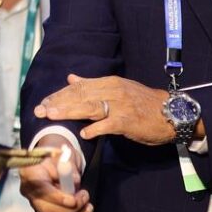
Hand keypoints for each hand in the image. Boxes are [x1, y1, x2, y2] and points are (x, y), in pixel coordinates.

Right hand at [18, 134, 90, 211]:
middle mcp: (30, 192)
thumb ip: (67, 167)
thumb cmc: (57, 158)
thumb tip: (74, 182)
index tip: (74, 199)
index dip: (57, 198)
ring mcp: (37, 205)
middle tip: (84, 197)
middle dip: (70, 209)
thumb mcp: (62, 155)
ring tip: (87, 204)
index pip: (40, 191)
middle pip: (47, 210)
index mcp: (29, 173)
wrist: (54, 163)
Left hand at [35, 74, 188, 144]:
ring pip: (90, 107)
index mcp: (109, 82)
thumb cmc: (143, 103)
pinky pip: (108, 125)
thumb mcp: (118, 88)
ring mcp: (120, 106)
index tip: (44, 102)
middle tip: (40, 110)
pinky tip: (84, 134)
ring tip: (52, 117)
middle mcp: (113, 91)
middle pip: (80, 95)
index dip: (60, 95)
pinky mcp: (128, 121)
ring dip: (69, 112)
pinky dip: (95, 129)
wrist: (171, 113)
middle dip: (58, 103)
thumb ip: (94, 84)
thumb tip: (71, 78)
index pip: (79, 87)